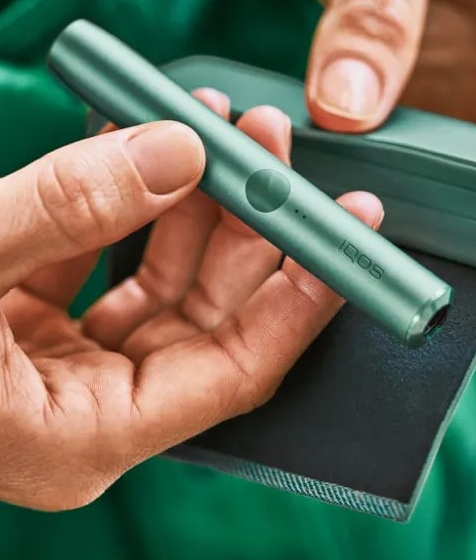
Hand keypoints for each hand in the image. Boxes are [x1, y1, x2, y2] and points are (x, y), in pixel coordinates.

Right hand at [0, 90, 381, 510]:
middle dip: (251, 224)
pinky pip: (115, 251)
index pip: (239, 369)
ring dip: (201, 197)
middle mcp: (94, 404)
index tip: (346, 236)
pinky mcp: (44, 316)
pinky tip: (162, 142)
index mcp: (89, 436)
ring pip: (170, 274)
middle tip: (278, 145)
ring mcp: (72, 359)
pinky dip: (139, 197)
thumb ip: (69, 208)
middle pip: (213, 311)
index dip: (299, 300)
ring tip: (229, 124)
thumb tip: (181, 151)